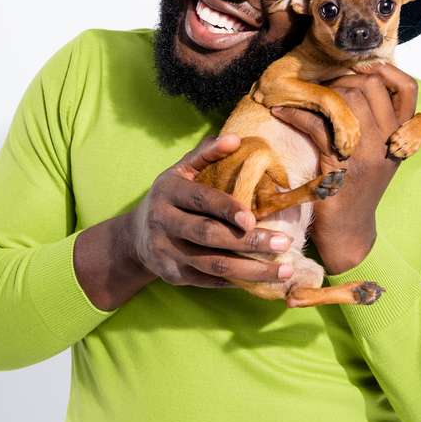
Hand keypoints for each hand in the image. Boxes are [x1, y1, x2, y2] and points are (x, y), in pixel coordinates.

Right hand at [123, 134, 296, 289]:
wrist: (136, 236)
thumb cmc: (171, 197)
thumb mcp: (181, 171)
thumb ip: (206, 154)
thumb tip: (236, 140)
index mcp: (168, 191)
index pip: (200, 200)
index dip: (227, 208)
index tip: (253, 218)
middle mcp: (163, 222)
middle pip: (208, 235)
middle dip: (249, 242)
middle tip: (284, 244)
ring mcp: (166, 252)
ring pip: (213, 265)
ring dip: (252, 270)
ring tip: (284, 270)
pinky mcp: (172, 275)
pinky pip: (209, 281)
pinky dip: (238, 281)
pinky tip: (264, 279)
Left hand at [269, 63, 418, 273]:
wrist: (349, 230)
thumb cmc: (359, 189)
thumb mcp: (381, 155)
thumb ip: (381, 124)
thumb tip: (363, 81)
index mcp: (401, 137)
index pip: (407, 89)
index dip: (385, 71)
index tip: (359, 68)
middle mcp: (388, 142)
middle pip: (371, 85)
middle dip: (341, 78)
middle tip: (319, 86)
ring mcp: (366, 154)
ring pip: (346, 99)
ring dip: (316, 92)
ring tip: (298, 95)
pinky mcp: (340, 166)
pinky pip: (317, 125)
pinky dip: (294, 115)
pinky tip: (281, 113)